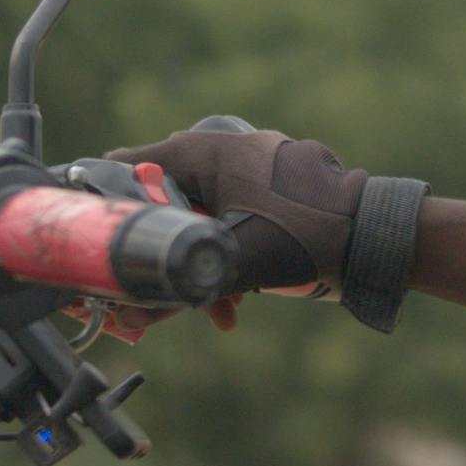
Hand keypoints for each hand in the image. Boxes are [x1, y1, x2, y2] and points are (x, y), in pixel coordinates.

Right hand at [110, 119, 425, 333]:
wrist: (376, 241)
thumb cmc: (305, 240)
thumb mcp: (229, 266)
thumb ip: (173, 289)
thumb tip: (127, 315)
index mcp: (207, 150)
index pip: (127, 165)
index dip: (102, 208)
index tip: (89, 249)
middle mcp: (224, 151)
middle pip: (161, 201)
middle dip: (157, 256)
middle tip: (147, 302)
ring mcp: (249, 170)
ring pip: (195, 220)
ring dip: (193, 268)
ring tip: (210, 311)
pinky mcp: (268, 193)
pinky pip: (226, 224)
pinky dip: (221, 261)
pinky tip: (231, 306)